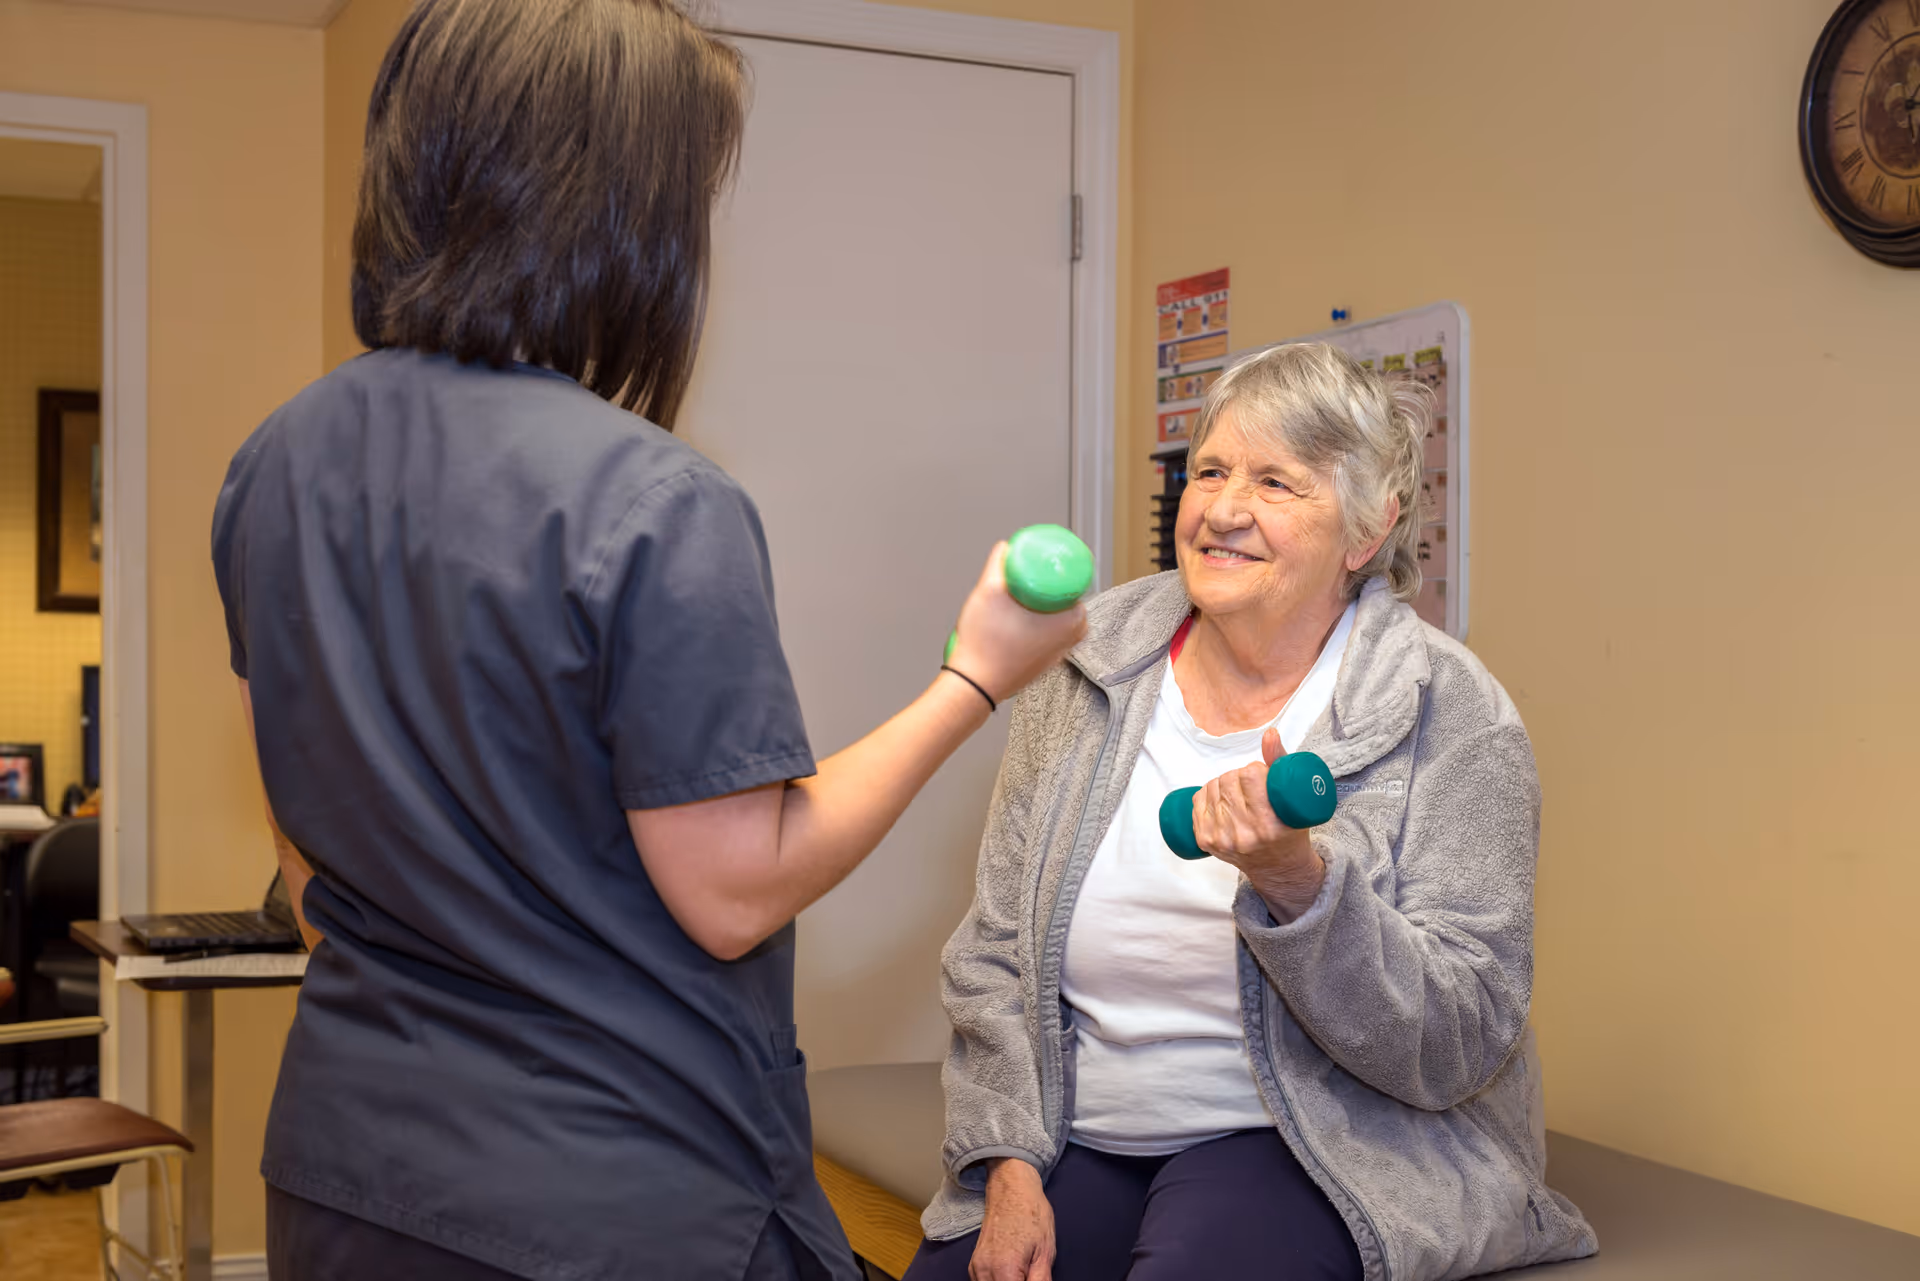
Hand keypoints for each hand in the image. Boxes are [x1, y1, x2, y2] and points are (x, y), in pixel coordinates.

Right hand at [947, 543, 1087, 702]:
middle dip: (1049, 587)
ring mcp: (1058, 656)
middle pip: (1066, 602)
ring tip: (1021, 597)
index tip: (1042, 564)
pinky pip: (1048, 638)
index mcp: (1072, 620)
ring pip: (1058, 621)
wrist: (974, 686)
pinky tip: (1020, 621)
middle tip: (1028, 577)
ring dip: (1043, 607)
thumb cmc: (985, 644)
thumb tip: (1005, 548)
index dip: (1058, 570)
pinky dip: (1038, 627)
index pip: (1074, 584)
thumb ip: (998, 564)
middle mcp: (1072, 641)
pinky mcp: (1044, 666)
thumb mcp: (988, 591)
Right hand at [970, 1158, 1053, 1280]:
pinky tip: (1012, 1274)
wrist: (1011, 1188)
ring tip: (1023, 1272)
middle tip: (1030, 1274)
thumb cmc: (1031, 1214)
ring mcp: (977, 1268)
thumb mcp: (1045, 1252)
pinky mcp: (974, 1265)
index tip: (1034, 1278)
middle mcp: (985, 1272)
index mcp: (1005, 1270)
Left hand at [1191, 726, 1326, 920]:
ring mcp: (1222, 839)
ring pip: (1211, 788)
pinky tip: (1220, 798)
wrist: (1277, 866)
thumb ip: (1281, 763)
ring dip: (1223, 784)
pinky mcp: (1206, 841)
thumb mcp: (1295, 799)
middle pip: (1228, 780)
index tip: (1261, 775)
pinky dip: (1207, 794)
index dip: (1254, 769)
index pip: (1249, 776)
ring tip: (1237, 792)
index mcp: (1270, 824)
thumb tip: (1269, 733)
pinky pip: (1197, 802)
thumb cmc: (1289, 828)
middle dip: (1239, 775)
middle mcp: (1244, 834)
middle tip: (1249, 784)